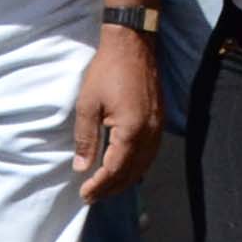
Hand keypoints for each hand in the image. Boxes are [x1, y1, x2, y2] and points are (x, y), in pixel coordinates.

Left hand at [73, 26, 162, 201]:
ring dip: (125, 180)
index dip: (99, 185)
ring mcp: (158, 127)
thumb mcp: (88, 104)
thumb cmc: (107, 70)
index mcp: (131, 130)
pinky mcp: (159, 120)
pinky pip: (151, 153)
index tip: (84, 193)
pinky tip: (126, 168)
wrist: (133, 44)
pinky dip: (137, 166)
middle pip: (132, 172)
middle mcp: (149, 133)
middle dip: (111, 188)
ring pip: (144, 165)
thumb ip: (86, 138)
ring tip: (107, 188)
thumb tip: (82, 167)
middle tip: (92, 196)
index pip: (115, 169)